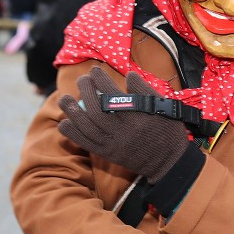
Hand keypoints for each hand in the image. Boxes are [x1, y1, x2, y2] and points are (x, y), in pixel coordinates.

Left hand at [58, 67, 191, 182]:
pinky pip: (86, 144)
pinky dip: (73, 134)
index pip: (114, 95)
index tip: (95, 70)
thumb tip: (128, 74)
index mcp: (139, 118)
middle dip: (85, 92)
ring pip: (88, 128)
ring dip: (72, 112)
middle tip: (82, 80)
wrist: (168, 162)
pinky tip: (64, 123)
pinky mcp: (109, 155)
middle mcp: (125, 132)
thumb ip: (145, 91)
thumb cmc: (167, 130)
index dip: (101, 80)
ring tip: (64, 98)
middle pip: (97, 110)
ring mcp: (115, 145)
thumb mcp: (164, 107)